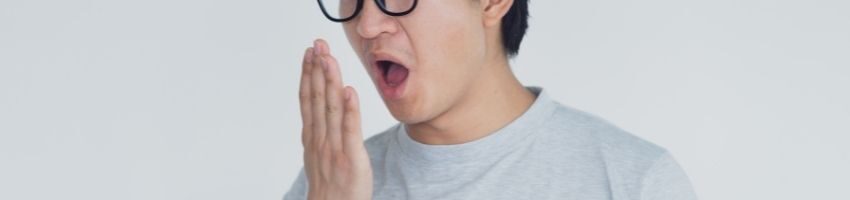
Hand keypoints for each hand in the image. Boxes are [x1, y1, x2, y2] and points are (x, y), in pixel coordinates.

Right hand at [299, 39, 372, 199]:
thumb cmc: (329, 187)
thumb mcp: (319, 154)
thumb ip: (319, 130)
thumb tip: (320, 106)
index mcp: (312, 137)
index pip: (308, 99)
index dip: (308, 74)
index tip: (309, 52)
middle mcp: (320, 139)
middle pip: (317, 98)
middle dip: (317, 70)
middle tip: (317, 44)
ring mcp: (334, 149)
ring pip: (331, 109)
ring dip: (330, 81)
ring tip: (329, 58)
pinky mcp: (351, 159)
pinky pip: (350, 131)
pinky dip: (350, 110)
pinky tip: (350, 91)